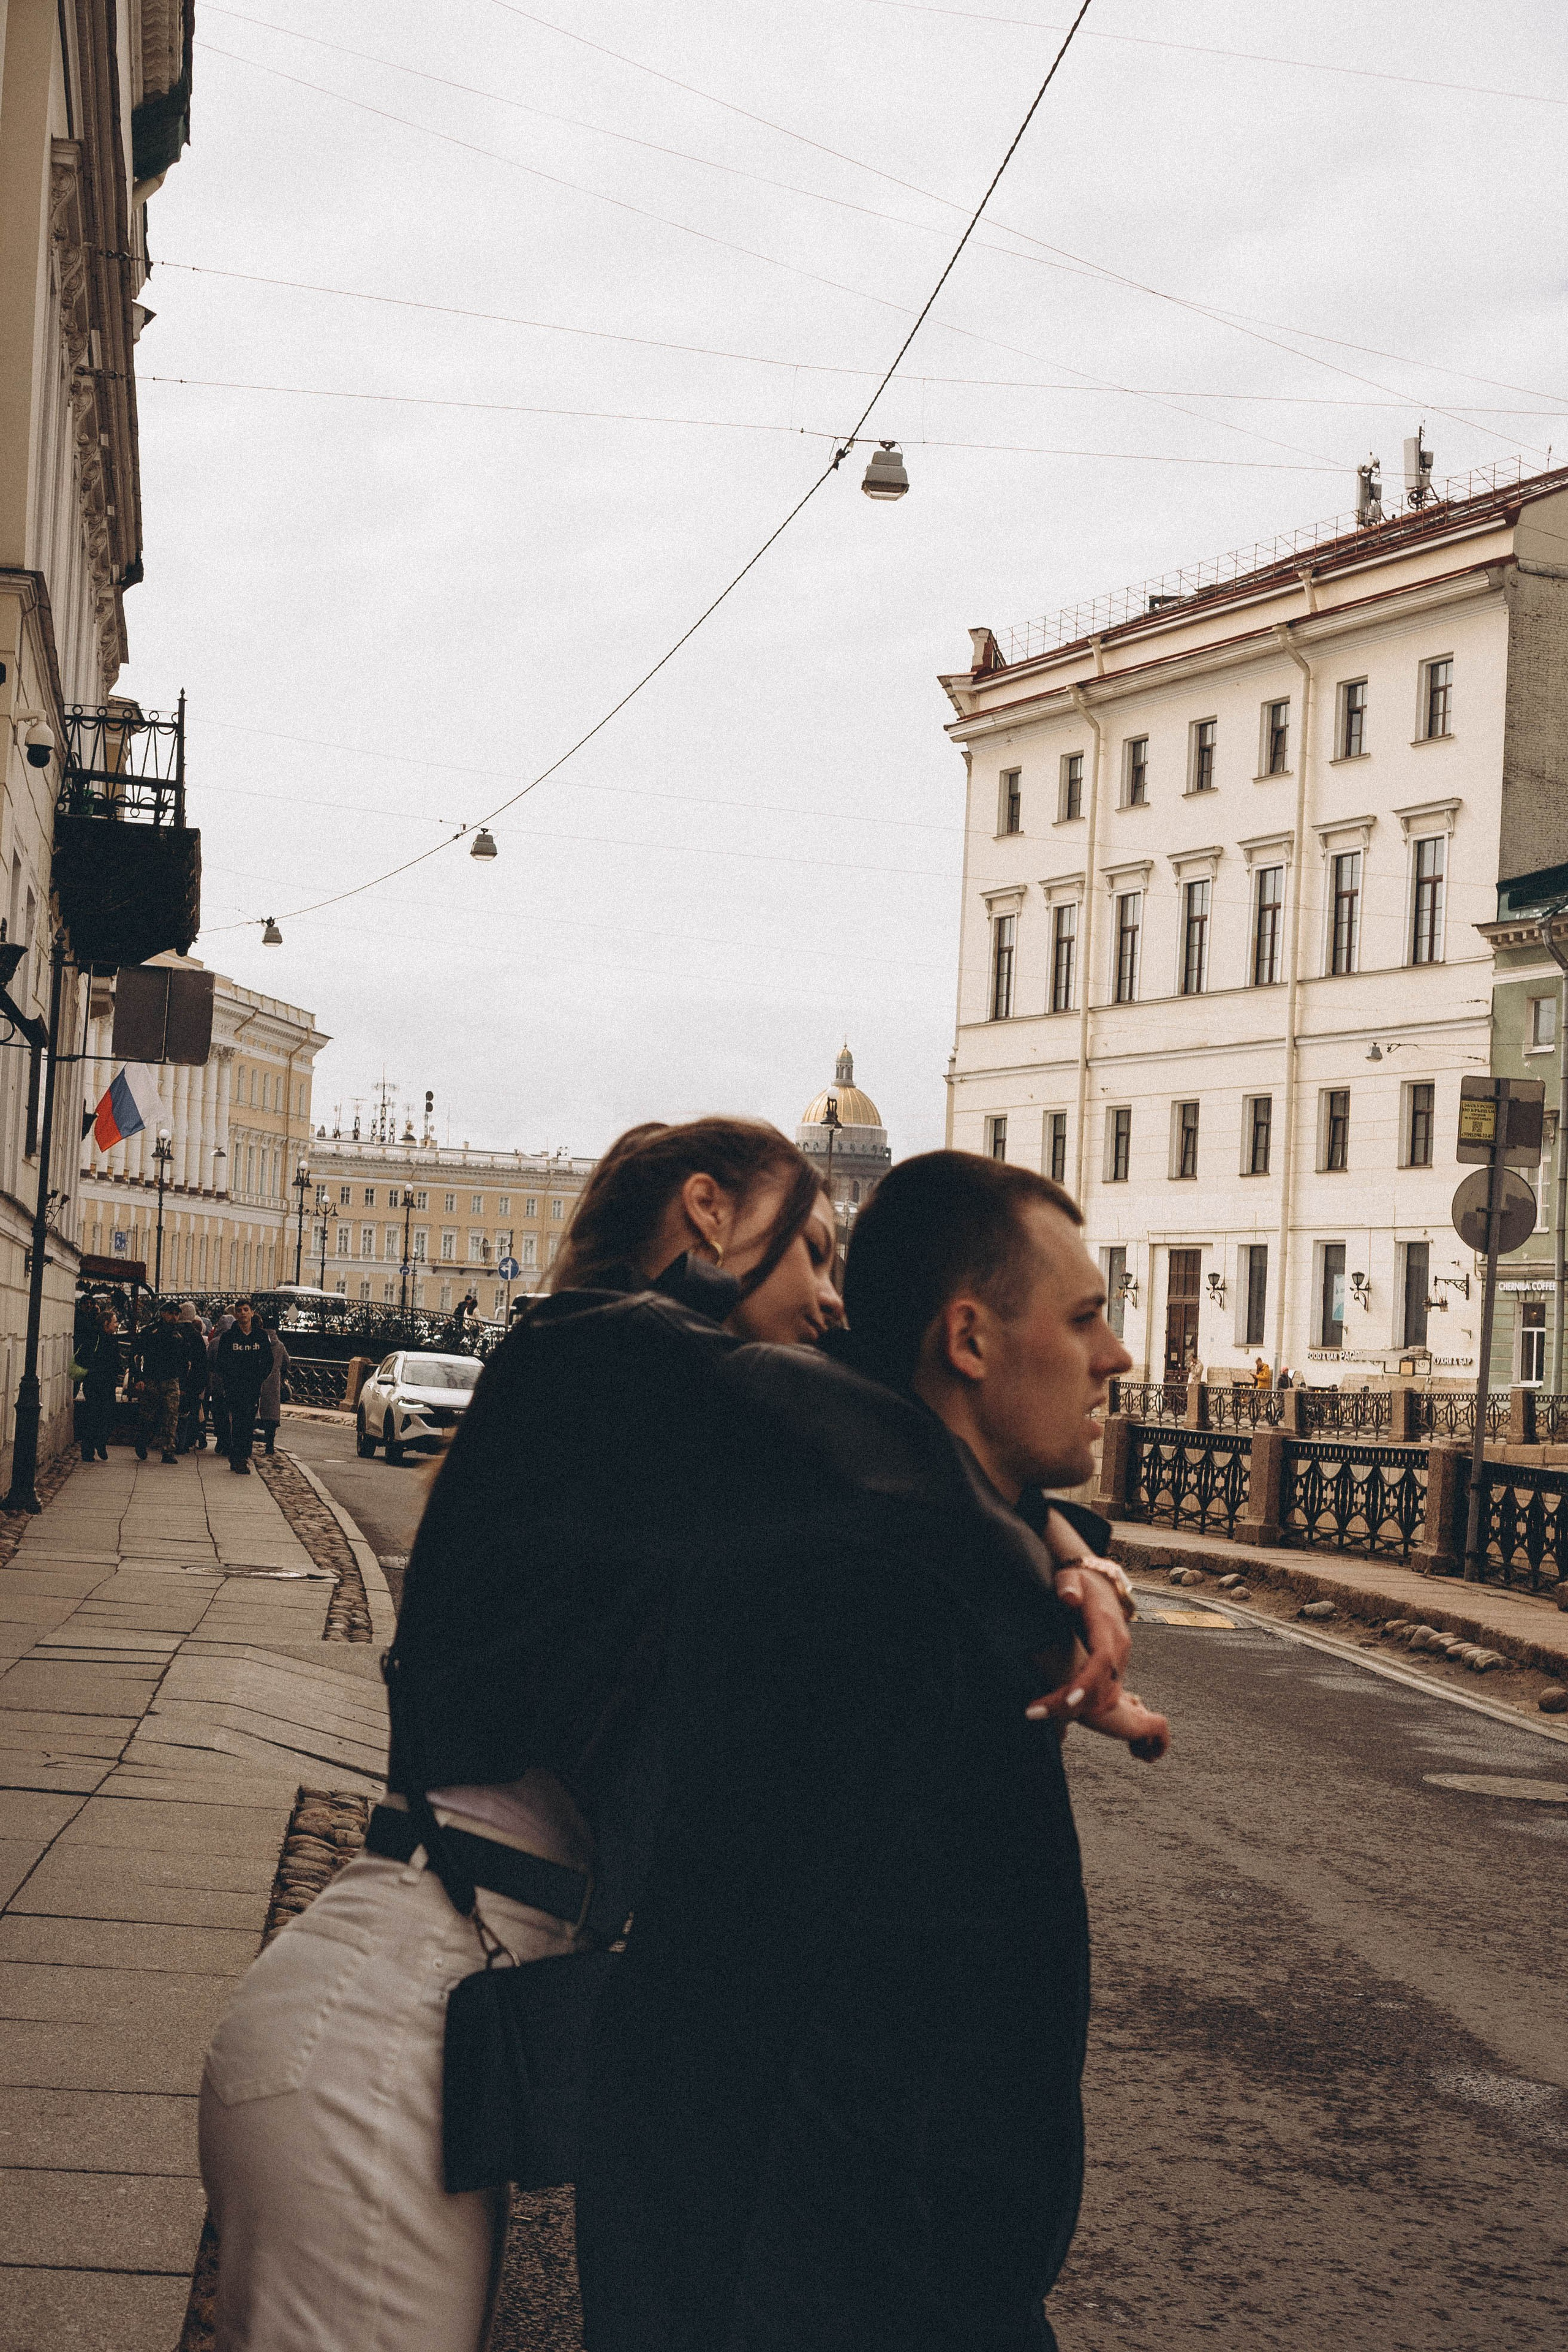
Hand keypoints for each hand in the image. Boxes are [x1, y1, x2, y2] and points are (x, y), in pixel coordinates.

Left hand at [1026, 1562, 1132, 1724]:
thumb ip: (1068, 1585)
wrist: (1099, 1582)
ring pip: (1104, 1698)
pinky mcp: (1114, 1667)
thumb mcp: (1071, 1576)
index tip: (1063, 1702)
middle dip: (1070, 1706)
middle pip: (1102, 1688)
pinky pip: (1103, 1694)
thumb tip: (1070, 1597)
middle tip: (1033, 1712)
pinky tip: (1054, 1707)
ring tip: (1037, 1712)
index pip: (1101, 1661)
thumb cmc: (1080, 1581)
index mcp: (1107, 1627)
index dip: (1085, 1684)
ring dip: (1075, 1710)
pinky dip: (1082, 1706)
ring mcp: (1119, 1659)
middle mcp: (1119, 1647)